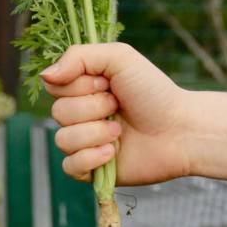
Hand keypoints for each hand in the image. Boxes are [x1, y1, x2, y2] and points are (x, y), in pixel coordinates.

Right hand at [41, 43, 191, 184]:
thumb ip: (78, 56)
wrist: (181, 130)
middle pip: (57, 112)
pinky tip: (113, 152)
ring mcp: (85, 143)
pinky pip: (70, 166)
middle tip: (119, 106)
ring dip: (95, 133)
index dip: (79, 84)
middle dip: (92, 108)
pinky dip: (90, 158)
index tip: (107, 82)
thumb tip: (45, 76)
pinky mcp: (92, 170)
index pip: (54, 86)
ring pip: (63, 139)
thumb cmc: (154, 91)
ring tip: (120, 131)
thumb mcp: (120, 58)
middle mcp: (81, 115)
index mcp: (83, 88)